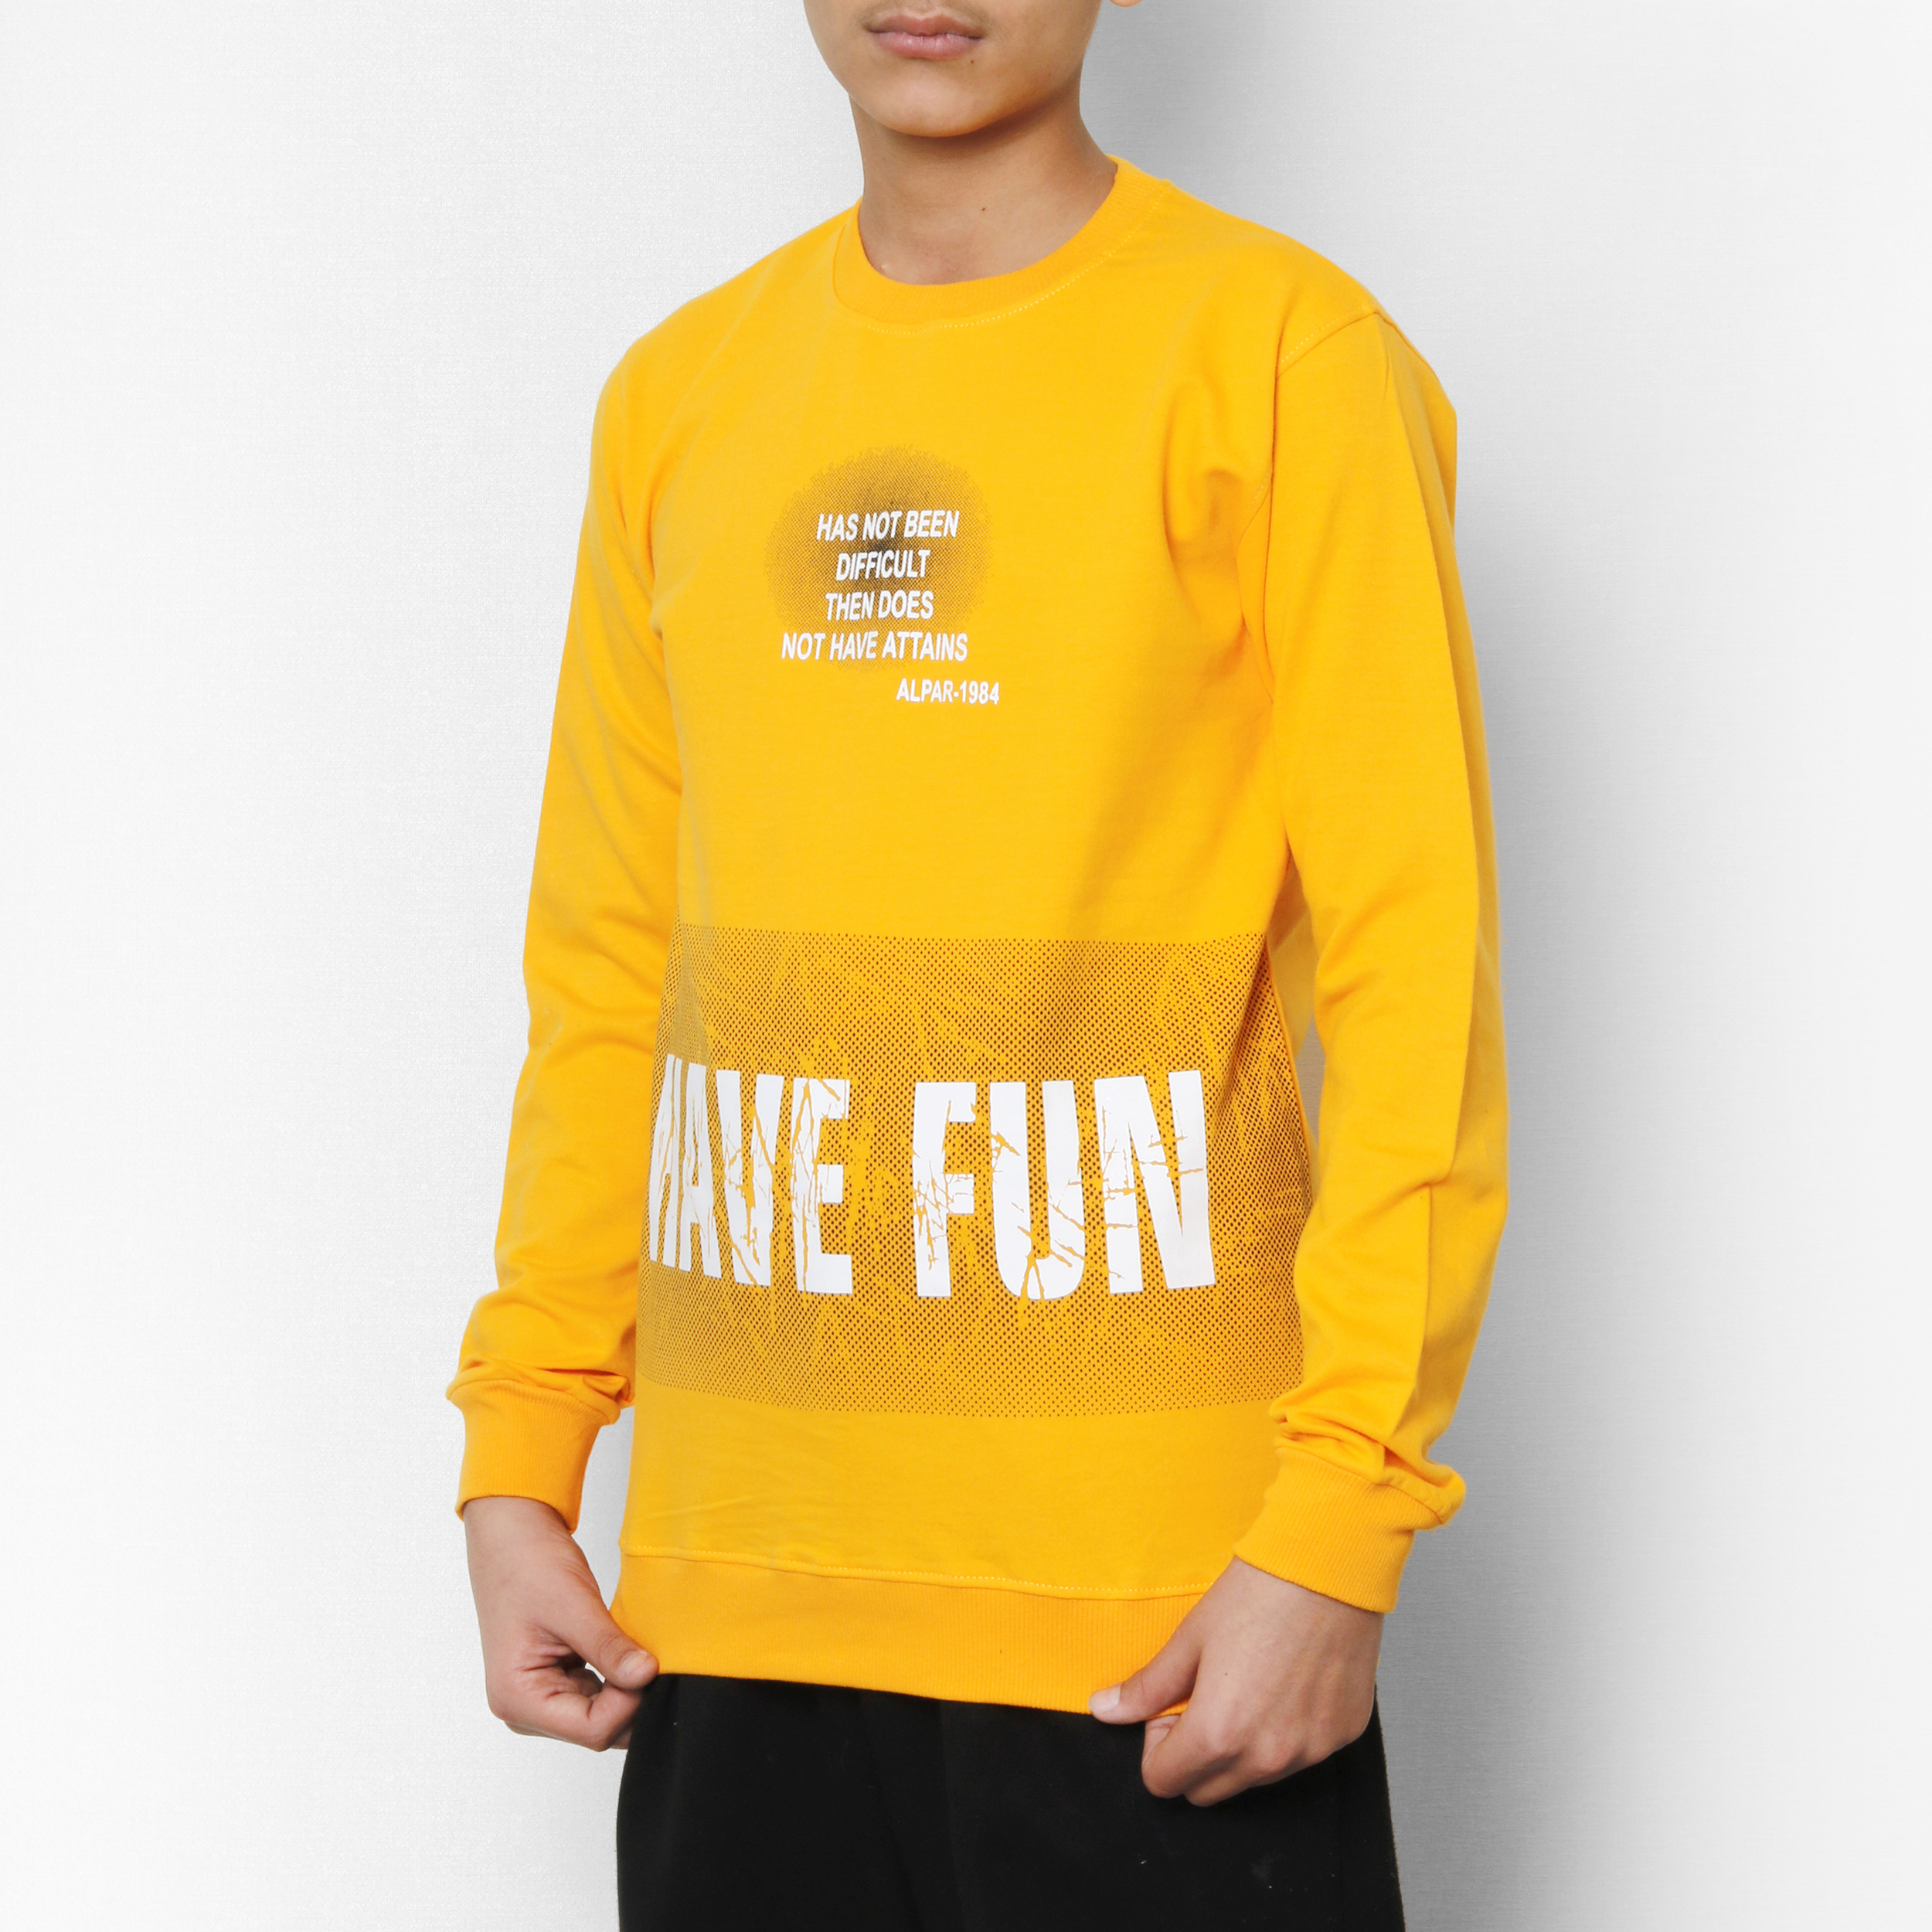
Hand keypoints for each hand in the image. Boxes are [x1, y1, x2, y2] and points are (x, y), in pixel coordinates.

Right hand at [462, 1495, 655, 1749]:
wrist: (511, 1535)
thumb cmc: (528, 1564)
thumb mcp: (574, 1606)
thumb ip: (610, 1647)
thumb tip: (648, 1676)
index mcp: (517, 1698)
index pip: (591, 1730)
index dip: (628, 1703)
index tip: (648, 1664)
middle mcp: (523, 1708)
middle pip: (596, 1729)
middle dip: (629, 1698)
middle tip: (650, 1656)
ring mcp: (538, 1696)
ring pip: (600, 1715)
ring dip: (624, 1688)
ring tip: (633, 1647)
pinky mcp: (553, 1680)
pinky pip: (596, 1695)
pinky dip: (616, 1677)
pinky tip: (622, 1648)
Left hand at [1088, 1556, 1381, 1804]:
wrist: (1327, 1570)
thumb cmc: (1257, 1597)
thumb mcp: (1190, 1639)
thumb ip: (1147, 1687)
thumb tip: (1105, 1710)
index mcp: (1218, 1735)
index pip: (1164, 1781)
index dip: (1157, 1744)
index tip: (1171, 1708)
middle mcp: (1266, 1758)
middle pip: (1207, 1791)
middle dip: (1194, 1754)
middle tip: (1205, 1697)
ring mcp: (1309, 1753)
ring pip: (1254, 1778)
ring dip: (1240, 1748)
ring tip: (1249, 1684)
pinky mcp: (1341, 1738)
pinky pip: (1299, 1757)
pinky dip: (1285, 1734)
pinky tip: (1287, 1683)